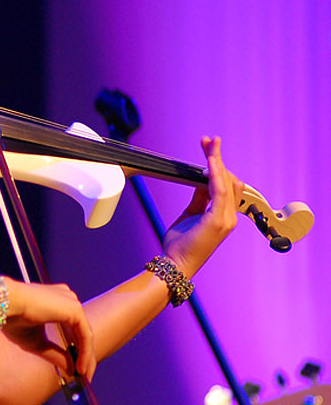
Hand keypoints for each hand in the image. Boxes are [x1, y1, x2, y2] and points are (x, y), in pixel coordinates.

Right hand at [3, 279, 95, 380]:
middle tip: (83, 376)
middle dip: (84, 356)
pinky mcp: (75, 309)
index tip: (75, 368)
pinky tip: (80, 368)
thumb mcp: (36, 342)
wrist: (7, 304)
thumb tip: (71, 370)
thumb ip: (55, 354)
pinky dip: (85, 353)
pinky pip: (85, 335)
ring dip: (86, 358)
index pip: (72, 328)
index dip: (76, 349)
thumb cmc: (14, 317)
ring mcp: (72, 302)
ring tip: (83, 377)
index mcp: (56, 301)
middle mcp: (67, 299)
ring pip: (85, 335)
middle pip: (81, 332)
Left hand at [162, 136, 243, 278]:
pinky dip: (215, 174)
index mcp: (223, 216)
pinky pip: (219, 191)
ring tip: (209, 143)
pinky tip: (210, 161)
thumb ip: (199, 199)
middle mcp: (228, 217)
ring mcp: (225, 219)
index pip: (226, 184)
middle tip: (208, 141)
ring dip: (217, 160)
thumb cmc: (180, 244)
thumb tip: (200, 182)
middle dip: (218, 158)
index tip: (209, 148)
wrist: (176, 264)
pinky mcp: (217, 220)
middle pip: (229, 179)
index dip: (219, 165)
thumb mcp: (190, 215)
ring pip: (226, 182)